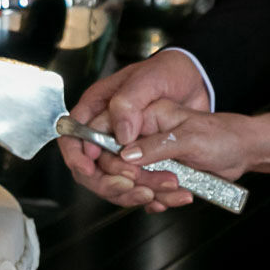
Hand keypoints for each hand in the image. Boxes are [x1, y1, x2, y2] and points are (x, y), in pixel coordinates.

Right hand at [61, 50, 209, 212]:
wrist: (197, 83)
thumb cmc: (169, 72)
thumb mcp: (150, 79)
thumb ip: (129, 103)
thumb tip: (120, 136)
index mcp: (98, 106)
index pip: (73, 135)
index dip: (77, 155)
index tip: (90, 169)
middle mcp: (106, 130)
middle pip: (90, 165)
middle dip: (107, 180)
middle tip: (132, 183)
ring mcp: (123, 148)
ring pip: (112, 181)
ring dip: (130, 192)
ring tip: (154, 191)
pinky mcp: (141, 161)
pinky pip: (134, 186)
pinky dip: (145, 196)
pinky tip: (161, 196)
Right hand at [121, 99, 260, 197]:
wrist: (243, 152)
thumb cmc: (222, 136)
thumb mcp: (190, 139)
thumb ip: (156, 146)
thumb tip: (126, 155)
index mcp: (146, 115)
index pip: (107, 132)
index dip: (107, 156)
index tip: (124, 174)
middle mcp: (143, 135)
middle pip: (115, 164)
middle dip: (137, 180)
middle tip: (165, 180)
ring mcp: (149, 157)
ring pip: (130, 183)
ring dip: (154, 192)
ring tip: (179, 187)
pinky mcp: (157, 174)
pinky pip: (146, 194)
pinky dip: (162, 199)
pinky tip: (182, 194)